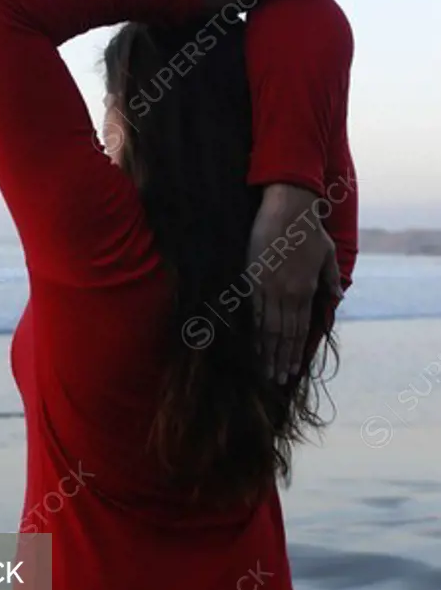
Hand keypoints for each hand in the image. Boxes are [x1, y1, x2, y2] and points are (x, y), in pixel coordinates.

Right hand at [246, 184, 342, 384]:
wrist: (288, 209)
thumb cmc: (309, 229)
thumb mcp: (328, 254)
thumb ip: (331, 278)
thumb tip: (338, 298)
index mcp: (306, 290)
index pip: (300, 329)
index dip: (295, 352)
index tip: (292, 371)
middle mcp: (289, 294)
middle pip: (283, 334)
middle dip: (280, 359)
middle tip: (276, 380)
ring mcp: (270, 288)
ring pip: (268, 328)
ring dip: (267, 352)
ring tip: (264, 371)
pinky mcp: (253, 278)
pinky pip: (253, 311)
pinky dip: (253, 330)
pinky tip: (252, 345)